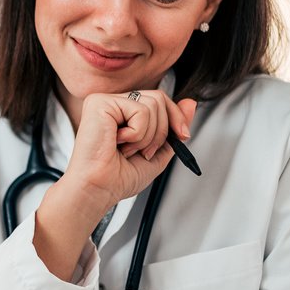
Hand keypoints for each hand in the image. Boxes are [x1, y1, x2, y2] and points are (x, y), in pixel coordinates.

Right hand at [33, 90, 196, 279]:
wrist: (98, 190)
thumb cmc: (117, 178)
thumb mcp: (158, 152)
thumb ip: (173, 127)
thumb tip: (191, 102)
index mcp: (124, 113)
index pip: (159, 100)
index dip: (175, 117)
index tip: (182, 137)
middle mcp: (114, 104)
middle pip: (159, 98)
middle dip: (162, 131)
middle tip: (144, 152)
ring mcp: (106, 101)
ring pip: (152, 104)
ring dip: (148, 136)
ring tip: (128, 149)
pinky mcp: (100, 103)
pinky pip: (140, 110)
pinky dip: (137, 134)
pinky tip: (118, 143)